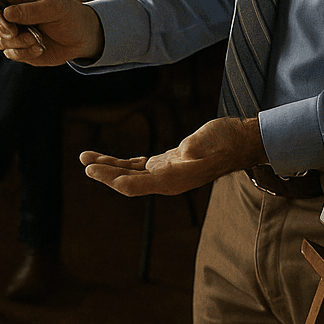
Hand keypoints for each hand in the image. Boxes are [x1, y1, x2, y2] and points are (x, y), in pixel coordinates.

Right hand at [0, 0, 103, 65]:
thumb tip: (6, 13)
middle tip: (14, 32)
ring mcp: (12, 32)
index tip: (2, 16)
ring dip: (17, 42)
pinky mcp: (17, 48)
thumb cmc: (68, 14)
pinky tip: (40, 48)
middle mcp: (10, 12)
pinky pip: (10, 54)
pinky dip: (24, 53)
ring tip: (37, 39)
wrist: (80, 37)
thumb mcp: (55, 7)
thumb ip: (31, 9)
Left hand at [81, 117, 265, 196]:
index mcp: (176, 178)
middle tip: (86, 165)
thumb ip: (198, 148)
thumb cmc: (226, 140)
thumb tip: (187, 152)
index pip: (142, 184)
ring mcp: (164, 173)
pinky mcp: (165, 164)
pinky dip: (121, 163)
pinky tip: (107, 160)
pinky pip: (137, 166)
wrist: (238, 142)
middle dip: (106, 173)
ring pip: (130, 173)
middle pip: (130, 180)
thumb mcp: (212, 141)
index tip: (103, 176)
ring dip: (108, 167)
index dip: (122, 181)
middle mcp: (167, 180)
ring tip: (85, 158)